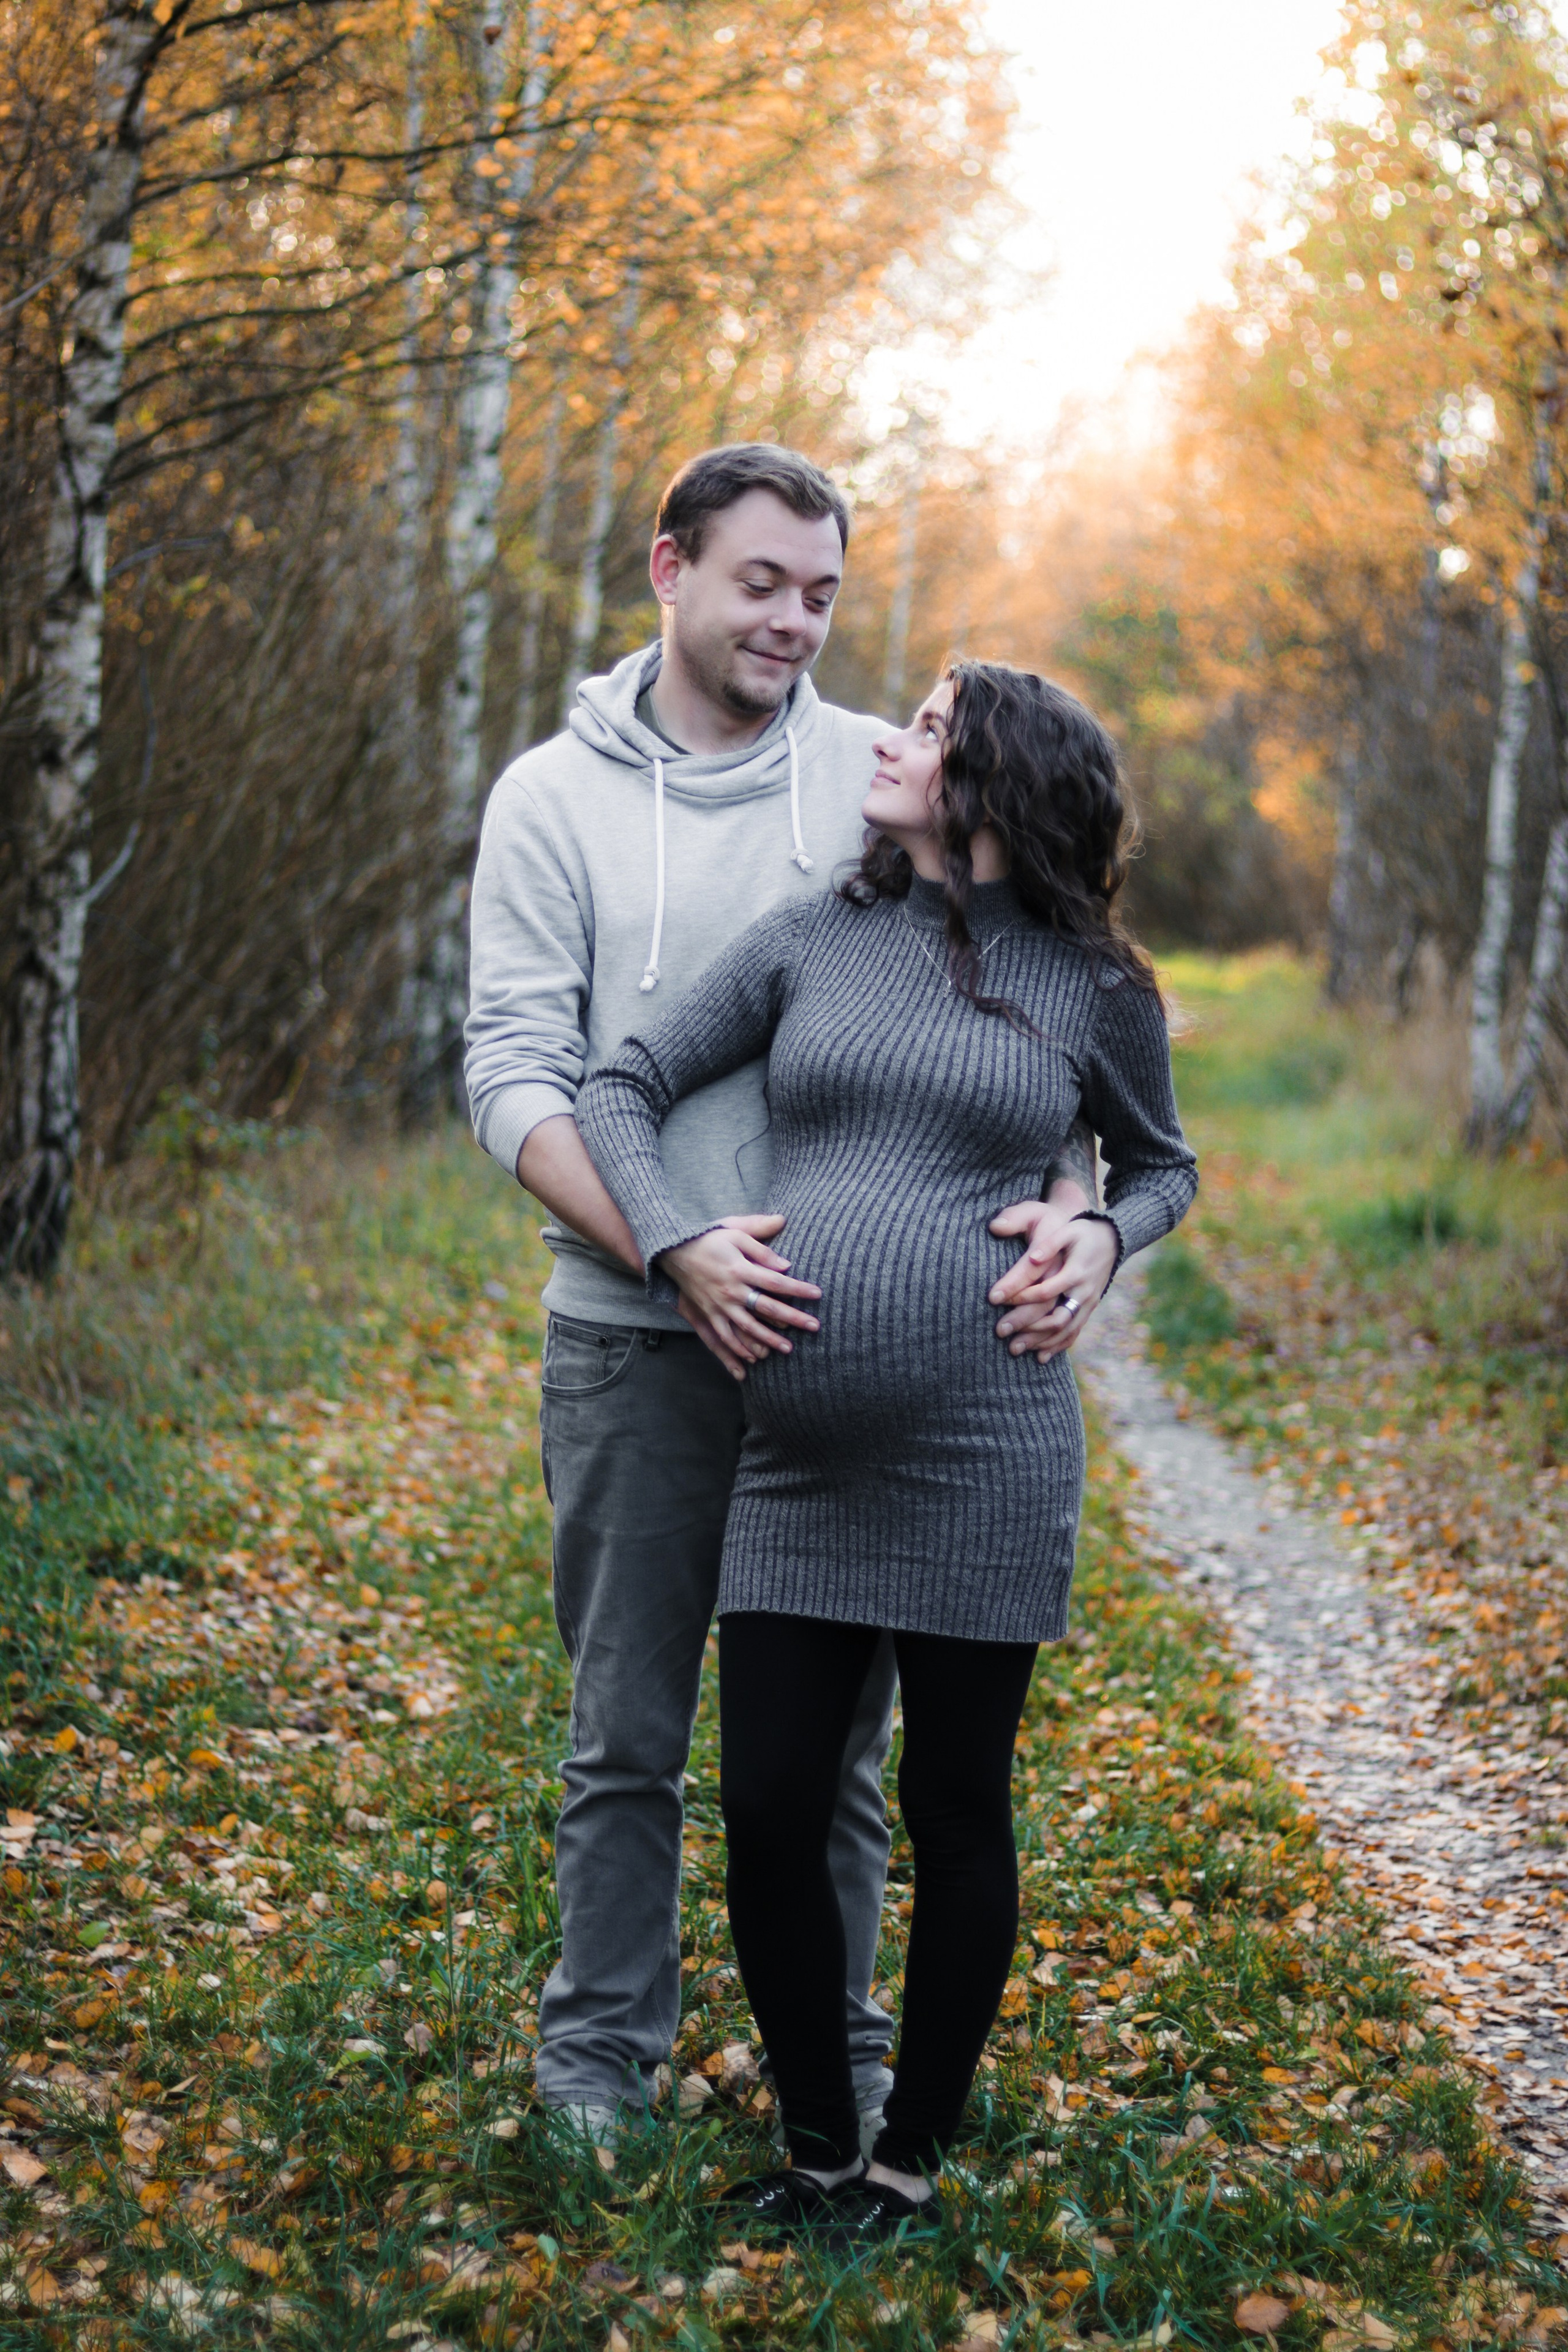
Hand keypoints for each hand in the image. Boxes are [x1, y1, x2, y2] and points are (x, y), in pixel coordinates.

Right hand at [660, 1214, 820, 1380]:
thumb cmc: (709, 1239)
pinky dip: (738, 1349)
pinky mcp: (708, 1314)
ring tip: (788, 1349)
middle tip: (815, 1327)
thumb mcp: (735, 1232)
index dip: (798, 1289)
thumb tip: (786, 1264)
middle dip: (793, 1318)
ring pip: (747, 1328)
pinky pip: (723, 1337)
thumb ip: (761, 1247)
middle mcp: (731, 1290)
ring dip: (769, 1340)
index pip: (775, 1281)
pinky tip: (753, 1358)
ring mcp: (718, 1305)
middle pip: (767, 1307)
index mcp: (740, 1268)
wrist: (674, 1252)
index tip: (817, 1295)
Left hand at [988, 1202, 1118, 1362]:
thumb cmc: (1083, 1232)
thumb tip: (1031, 1258)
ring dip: (1039, 1342)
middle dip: (1027, 1327)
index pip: (1045, 1290)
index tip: (995, 1300)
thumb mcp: (1068, 1230)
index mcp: (1075, 1272)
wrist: (1113, 1239)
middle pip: (1055, 1317)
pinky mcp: (1089, 1308)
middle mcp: (1083, 1292)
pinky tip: (1040, 1357)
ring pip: (1065, 1330)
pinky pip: (1075, 1332)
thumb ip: (1050, 1244)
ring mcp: (1088, 1303)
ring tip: (1013, 1349)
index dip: (1020, 1297)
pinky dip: (1058, 1346)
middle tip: (999, 1332)